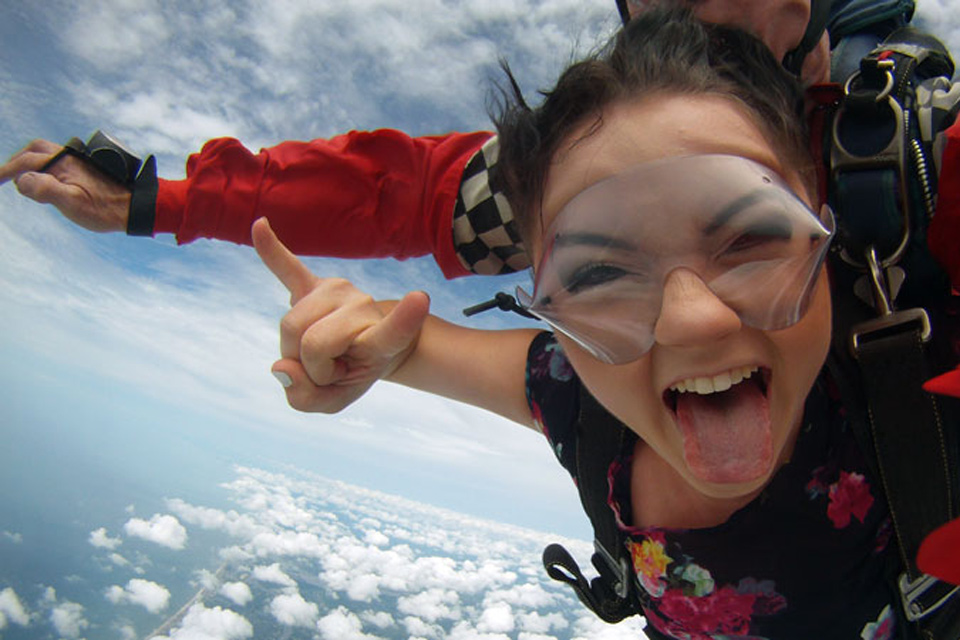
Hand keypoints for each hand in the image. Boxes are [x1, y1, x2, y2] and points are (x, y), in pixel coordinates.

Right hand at [0, 139, 130, 231]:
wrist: (135, 208)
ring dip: (32, 164)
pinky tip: (47, 184)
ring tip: (23, 181)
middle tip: (4, 176)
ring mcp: (79, 163)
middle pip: (35, 150)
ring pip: (48, 155)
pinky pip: (59, 163)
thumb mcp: (72, 203)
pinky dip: (46, 168)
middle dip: (17, 161)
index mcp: (64, 161)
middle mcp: (71, 157)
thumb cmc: (105, 209)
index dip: (6, 171)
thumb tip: (22, 180)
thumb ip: (44, 189)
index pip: (26, 162)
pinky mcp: (86, 170)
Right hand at [252, 217, 430, 412]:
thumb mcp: (337, 400)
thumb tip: (281, 367)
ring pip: (290, 325)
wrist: (363, 345)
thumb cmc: (352, 371)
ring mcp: (338, 292)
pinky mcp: (314, 283)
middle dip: (308, 368)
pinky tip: (260, 226)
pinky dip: (271, 249)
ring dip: (292, 350)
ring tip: (318, 349)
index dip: (405, 320)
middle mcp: (362, 308)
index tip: (419, 298)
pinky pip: (288, 267)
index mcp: (380, 340)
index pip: (393, 332)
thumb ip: (307, 398)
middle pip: (309, 343)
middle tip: (328, 367)